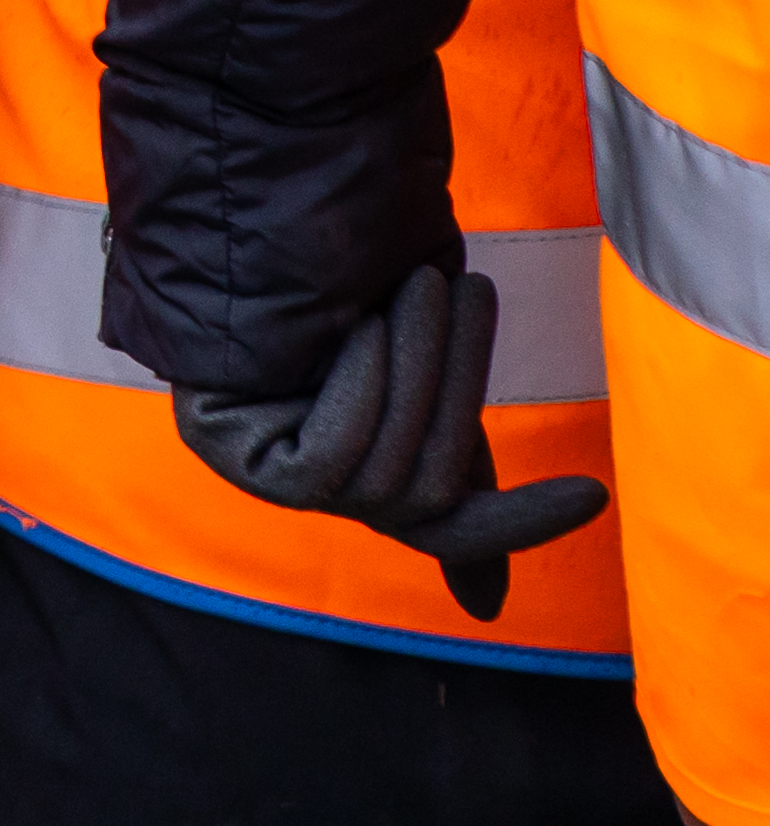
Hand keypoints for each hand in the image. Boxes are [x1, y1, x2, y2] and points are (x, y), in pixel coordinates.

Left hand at [171, 258, 608, 622]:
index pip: (454, 529)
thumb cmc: (350, 292)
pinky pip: (330, 459)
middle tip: (472, 287)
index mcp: (374, 476)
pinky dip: (357, 391)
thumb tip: (483, 610)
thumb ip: (456, 466)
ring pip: (388, 474)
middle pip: (431, 489)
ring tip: (421, 283)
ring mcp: (271, 478)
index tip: (593, 495)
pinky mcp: (232, 457)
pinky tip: (357, 329)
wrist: (258, 215)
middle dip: (459, 387)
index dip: (519, 525)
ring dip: (417, 371)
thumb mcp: (424, 383)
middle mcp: (324, 489)